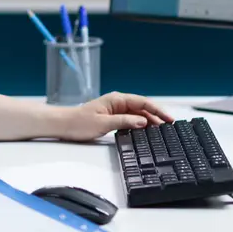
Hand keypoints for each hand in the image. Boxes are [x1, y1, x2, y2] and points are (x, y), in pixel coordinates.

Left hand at [55, 92, 173, 141]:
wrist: (63, 125)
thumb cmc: (79, 122)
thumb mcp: (103, 123)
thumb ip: (124, 121)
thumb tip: (143, 121)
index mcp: (116, 99)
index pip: (142, 102)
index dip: (157, 110)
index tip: (168, 118)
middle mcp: (117, 102)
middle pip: (142, 108)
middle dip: (156, 116)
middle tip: (169, 127)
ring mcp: (115, 110)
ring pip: (137, 114)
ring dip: (149, 121)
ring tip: (161, 131)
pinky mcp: (112, 118)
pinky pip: (130, 120)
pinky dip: (139, 125)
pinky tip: (145, 132)